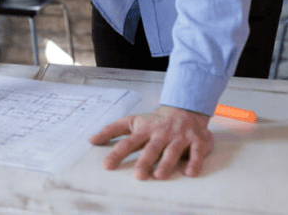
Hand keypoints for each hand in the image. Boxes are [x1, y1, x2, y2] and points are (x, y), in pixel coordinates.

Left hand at [89, 105, 213, 179]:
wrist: (184, 111)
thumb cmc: (153, 121)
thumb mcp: (131, 122)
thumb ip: (111, 131)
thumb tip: (90, 140)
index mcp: (144, 130)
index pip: (128, 143)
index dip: (117, 154)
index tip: (107, 166)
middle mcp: (160, 134)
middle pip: (151, 149)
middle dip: (144, 162)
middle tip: (138, 176)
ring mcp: (179, 137)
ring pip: (172, 151)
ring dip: (166, 163)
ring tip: (159, 176)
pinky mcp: (196, 141)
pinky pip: (196, 152)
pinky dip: (194, 162)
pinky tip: (189, 173)